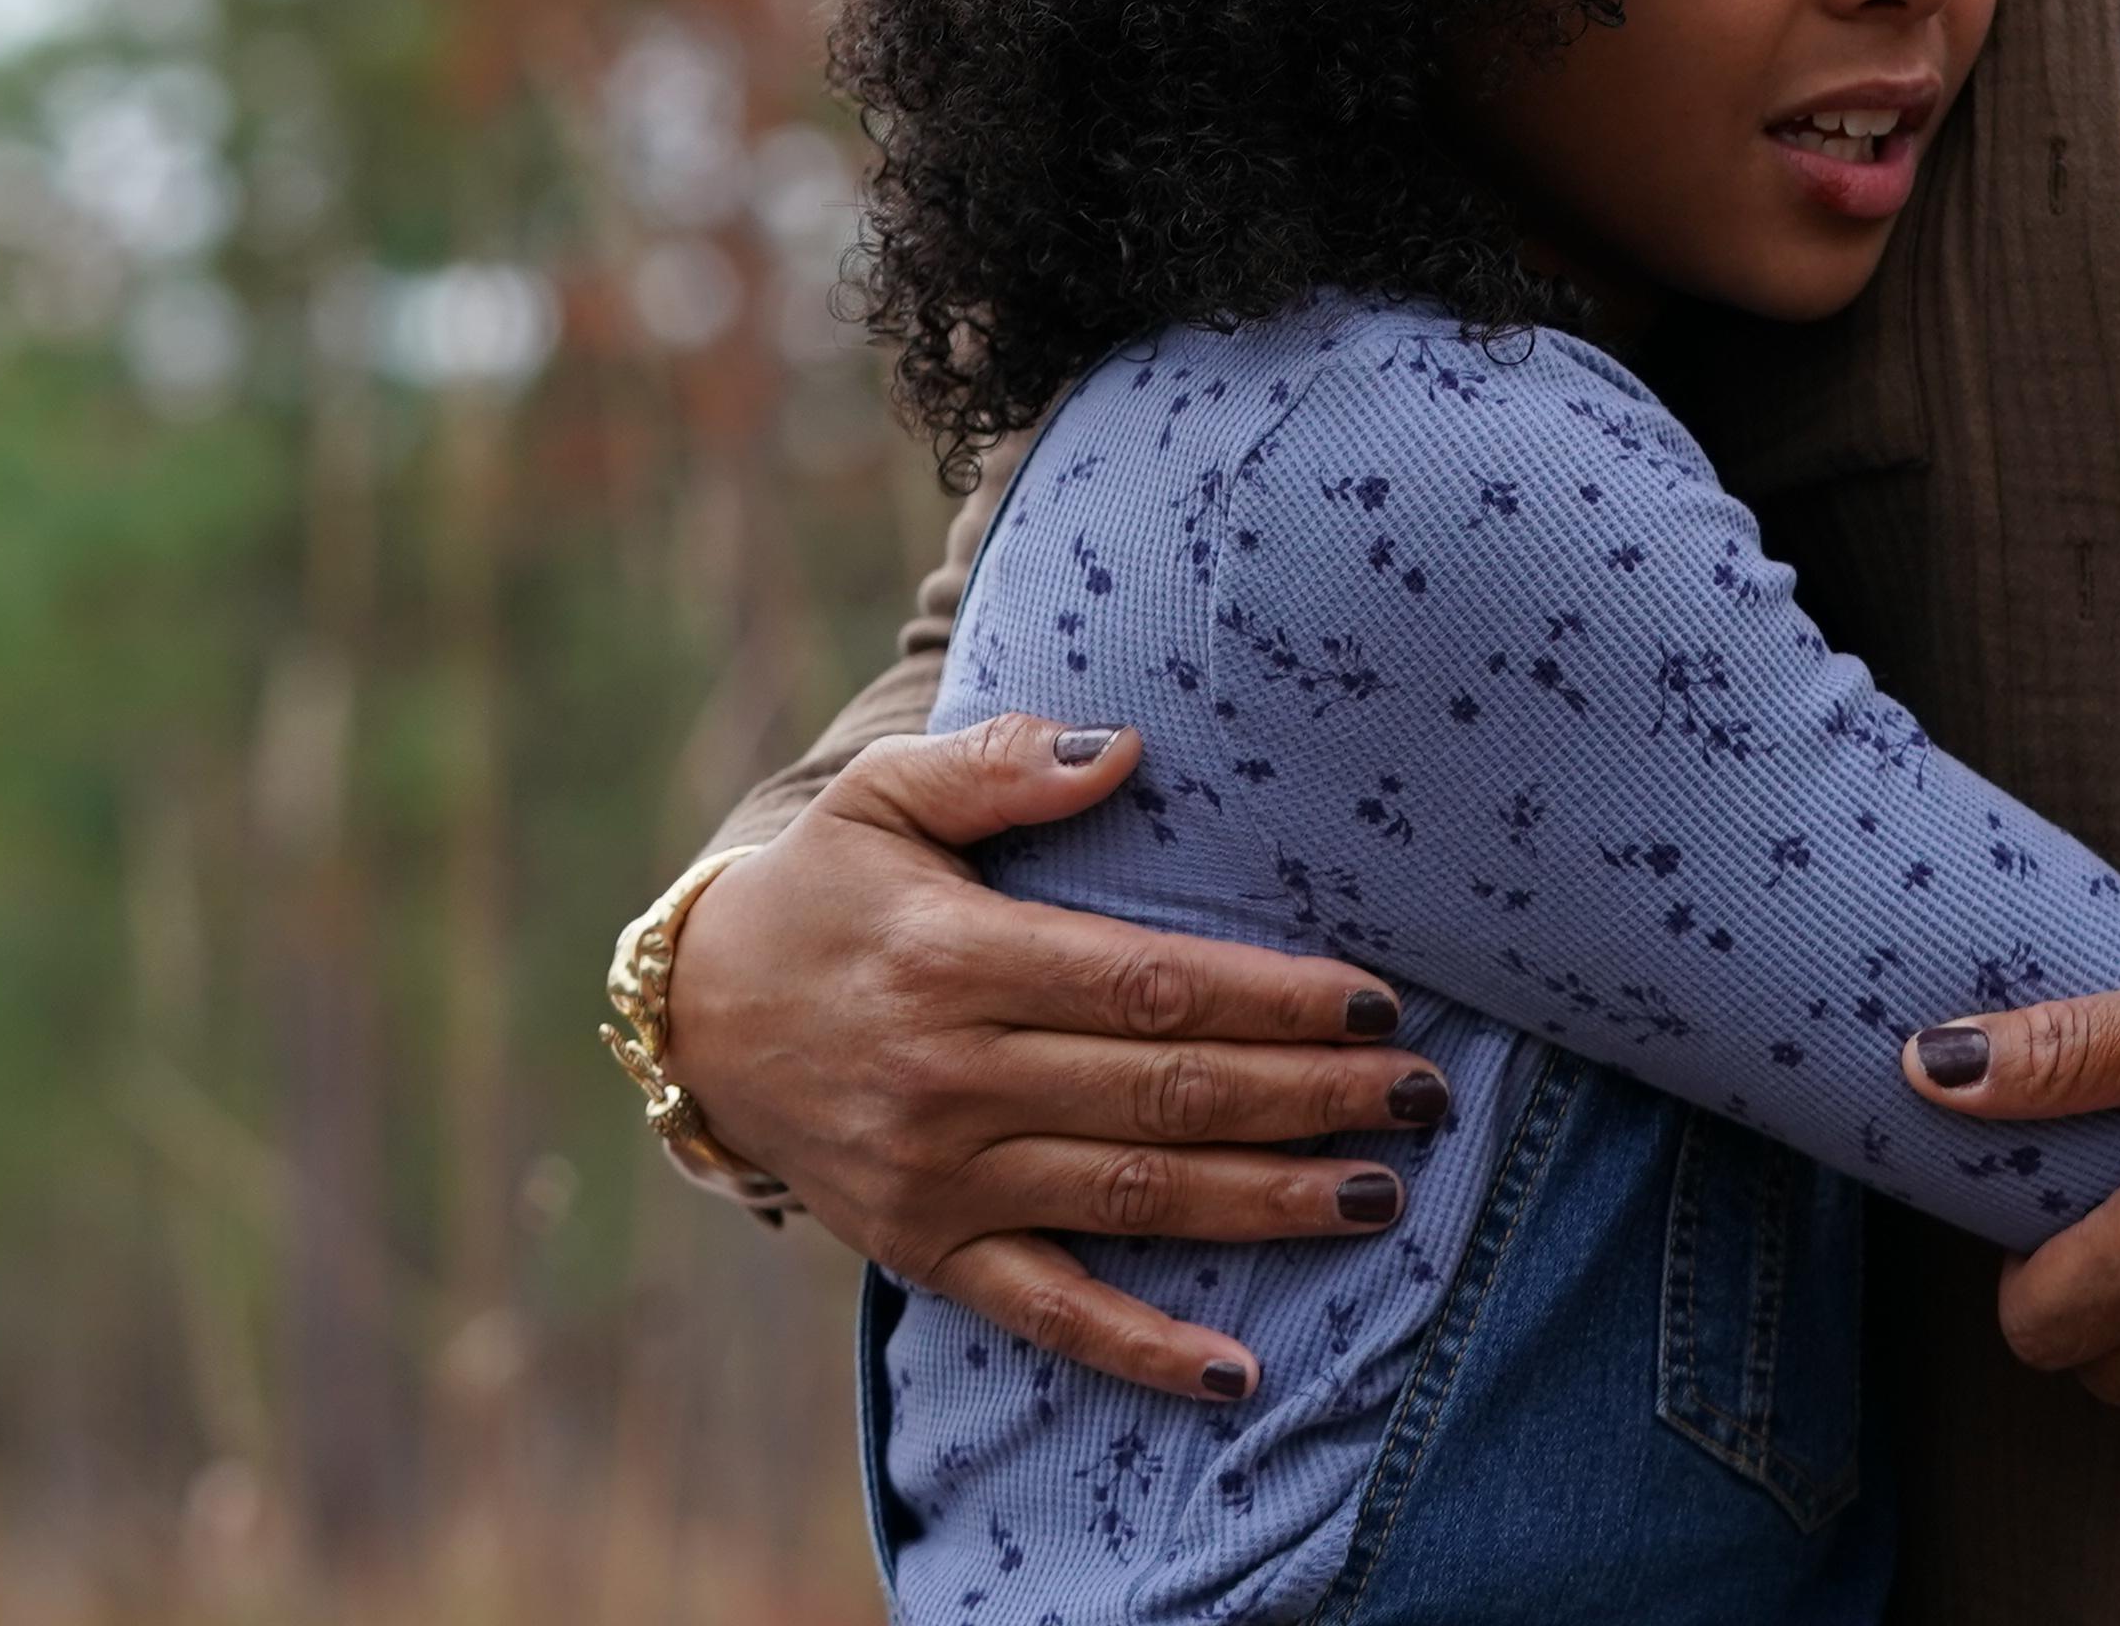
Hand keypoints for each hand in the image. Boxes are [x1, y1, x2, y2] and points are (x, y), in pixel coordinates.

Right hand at [666, 712, 1441, 1402]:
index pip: (1148, 986)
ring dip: (1265, 1201)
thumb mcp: (883, 797)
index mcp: (956, 959)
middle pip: (1164, 1093)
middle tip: (1423, 1096)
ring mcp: (941, 1178)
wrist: (696, 1017)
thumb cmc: (821, 890)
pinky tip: (1236, 1369)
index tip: (1374, 998)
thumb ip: (1001, 769)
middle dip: (1307, 1097)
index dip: (1270, 998)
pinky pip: (1047, 1312)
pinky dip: (1141, 1349)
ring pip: (1132, 1197)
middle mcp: (952, 1078)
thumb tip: (1123, 751)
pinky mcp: (927, 1253)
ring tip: (1379, 1194)